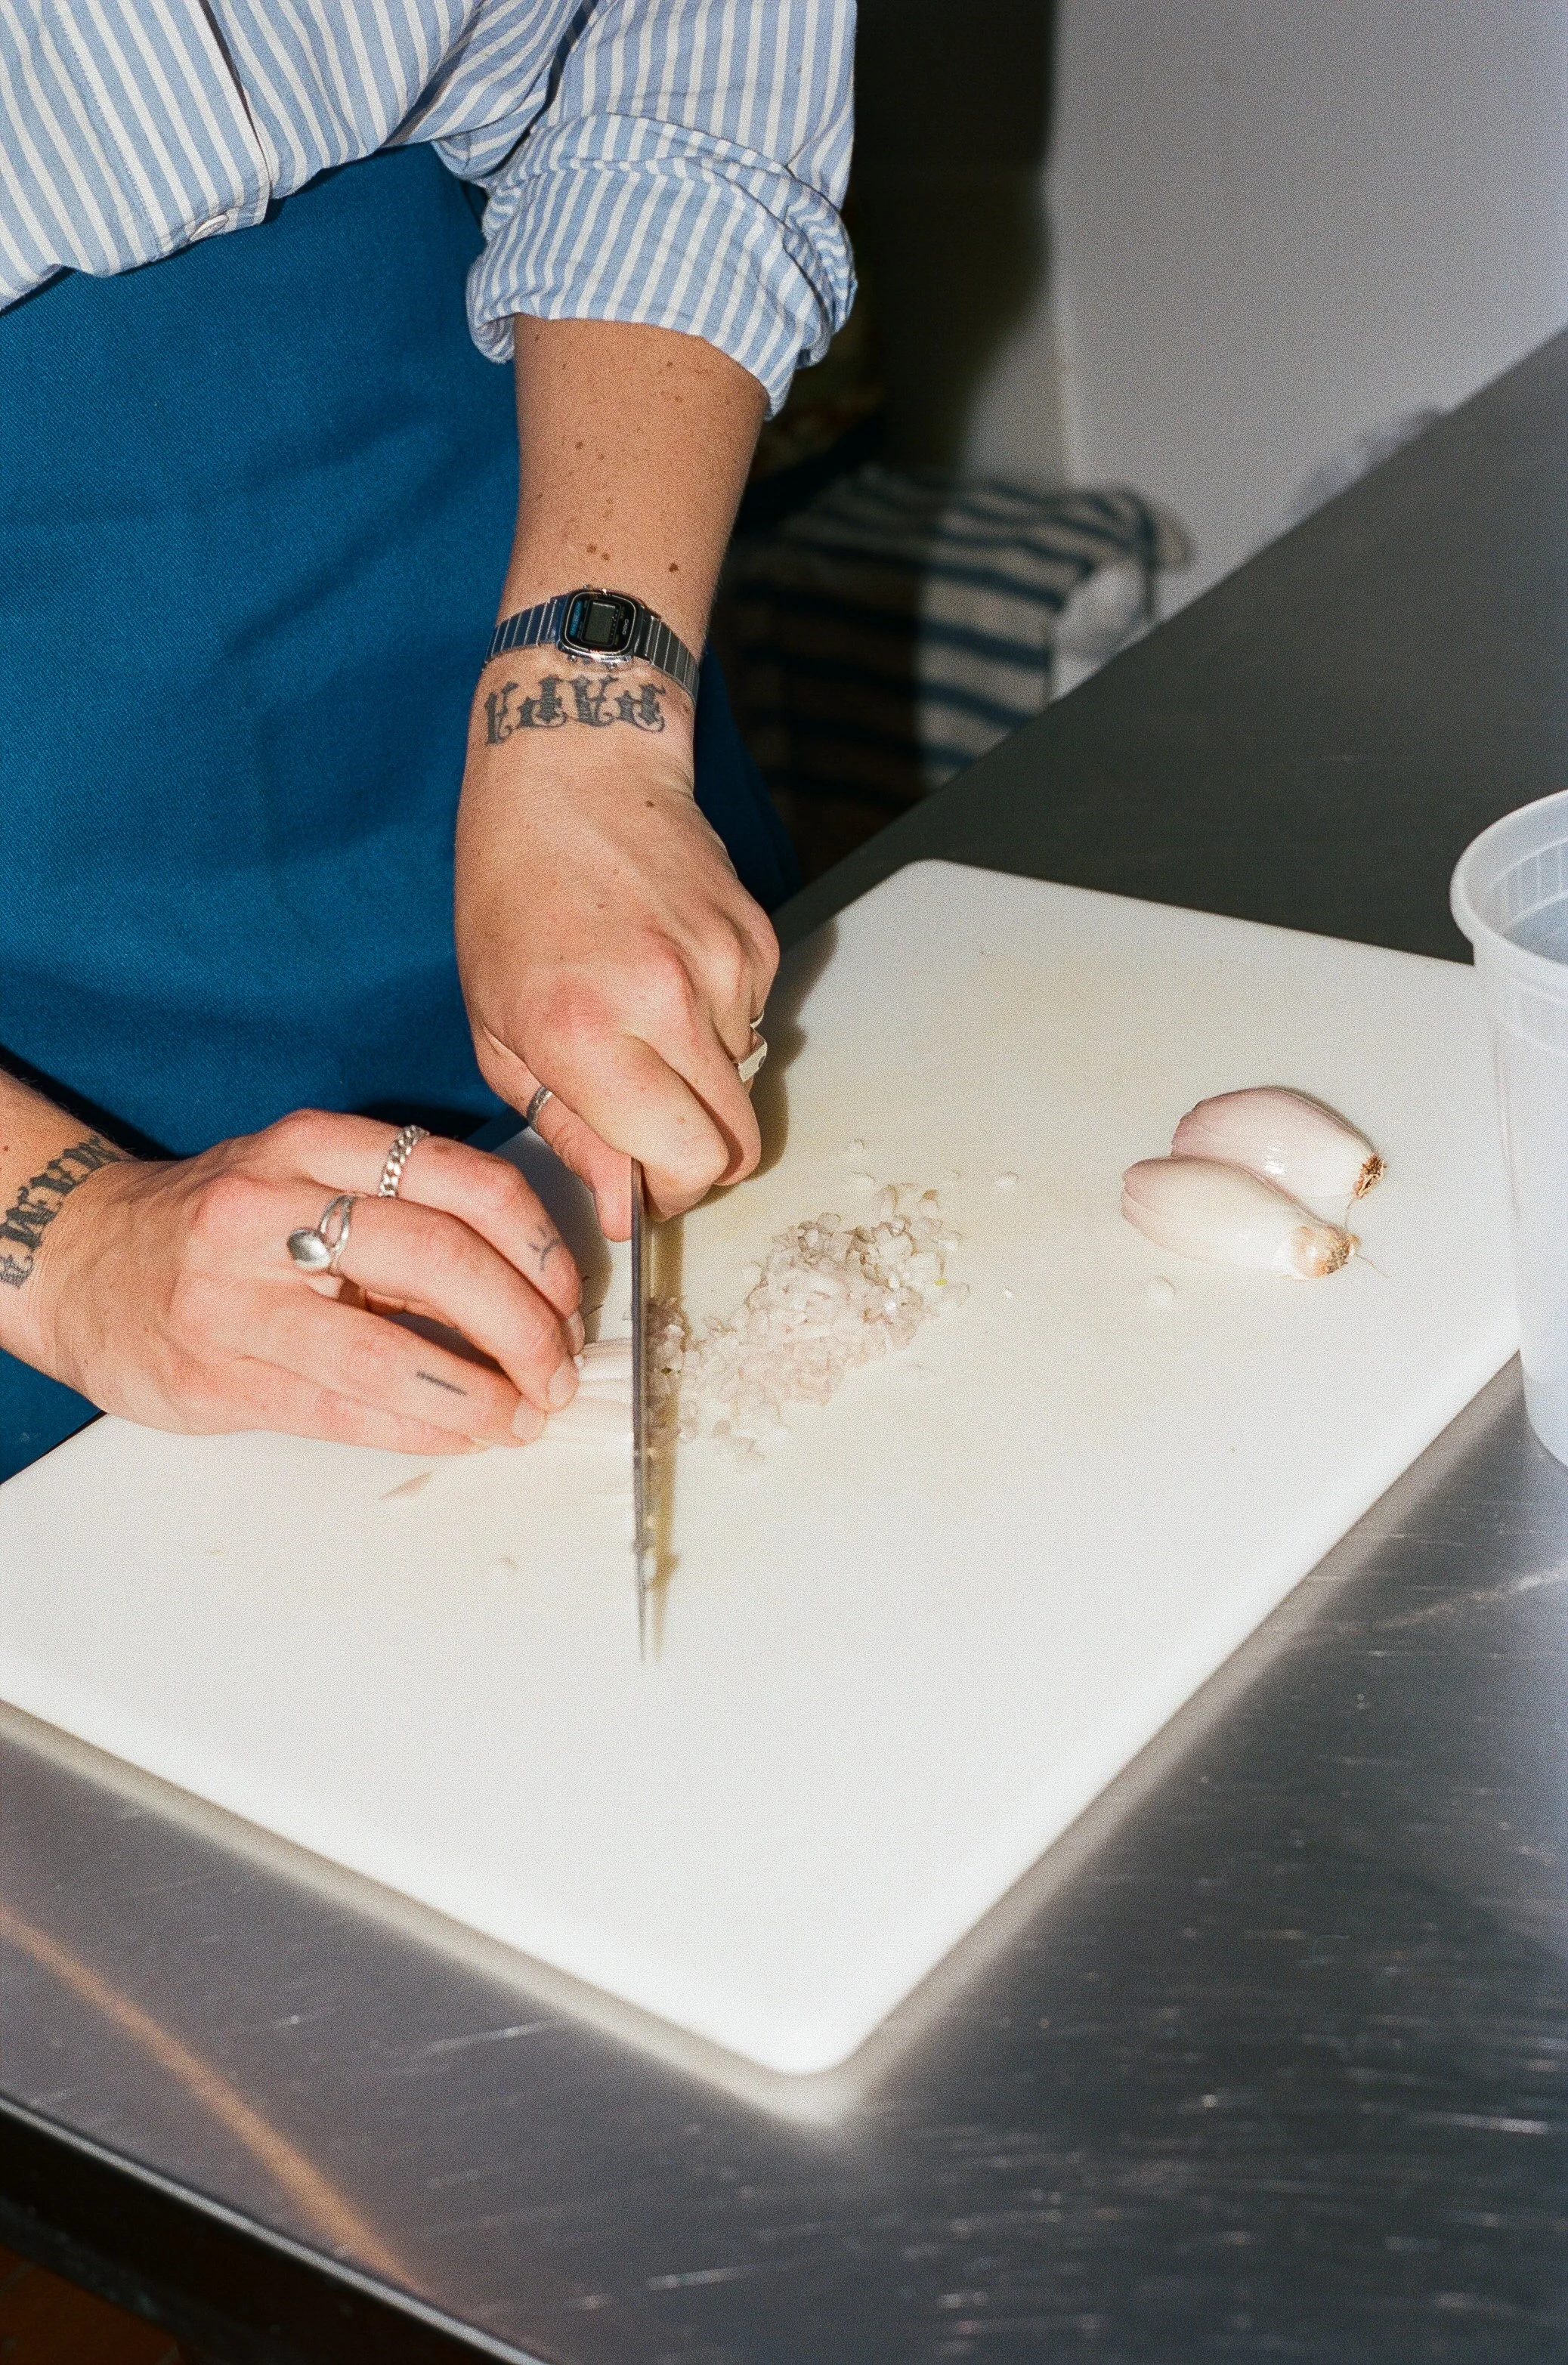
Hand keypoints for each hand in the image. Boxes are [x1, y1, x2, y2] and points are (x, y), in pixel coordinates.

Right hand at [18, 1112, 583, 1453]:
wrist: (82, 1262)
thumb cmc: (224, 1226)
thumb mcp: (305, 1178)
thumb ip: (404, 1213)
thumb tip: (533, 1290)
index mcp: (313, 1143)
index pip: (463, 1180)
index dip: (538, 1247)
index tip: (570, 1297)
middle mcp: (271, 1205)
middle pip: (438, 1260)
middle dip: (523, 1328)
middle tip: (559, 1370)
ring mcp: (235, 1294)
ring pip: (388, 1348)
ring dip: (478, 1394)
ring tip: (522, 1416)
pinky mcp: (215, 1374)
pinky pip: (343, 1408)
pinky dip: (420, 1427)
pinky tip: (464, 1436)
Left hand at [455, 684, 778, 1235]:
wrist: (573, 769)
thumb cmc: (512, 898)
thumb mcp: (499, 1029)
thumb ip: (568, 1126)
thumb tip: (625, 1206)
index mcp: (586, 1032)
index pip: (687, 1162)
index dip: (673, 1194)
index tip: (647, 1189)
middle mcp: (667, 1002)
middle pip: (739, 1141)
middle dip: (702, 1160)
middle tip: (653, 1137)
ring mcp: (725, 967)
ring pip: (745, 1084)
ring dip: (702, 1080)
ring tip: (642, 1021)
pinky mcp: (759, 940)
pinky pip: (753, 1024)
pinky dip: (715, 1023)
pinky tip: (665, 973)